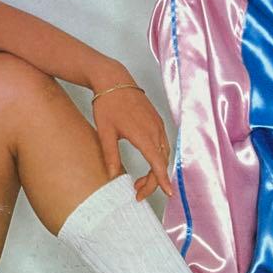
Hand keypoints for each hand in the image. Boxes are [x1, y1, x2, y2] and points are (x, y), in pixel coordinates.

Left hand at [91, 83, 173, 200]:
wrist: (113, 79)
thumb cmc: (107, 103)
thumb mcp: (105, 132)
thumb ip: (110, 155)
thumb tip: (111, 175)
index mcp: (143, 134)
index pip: (157, 163)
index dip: (162, 180)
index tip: (168, 193)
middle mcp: (155, 130)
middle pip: (161, 162)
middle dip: (153, 181)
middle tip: (138, 192)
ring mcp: (157, 124)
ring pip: (163, 154)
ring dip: (155, 170)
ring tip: (139, 182)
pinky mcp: (156, 120)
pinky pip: (163, 143)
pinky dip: (157, 157)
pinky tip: (147, 162)